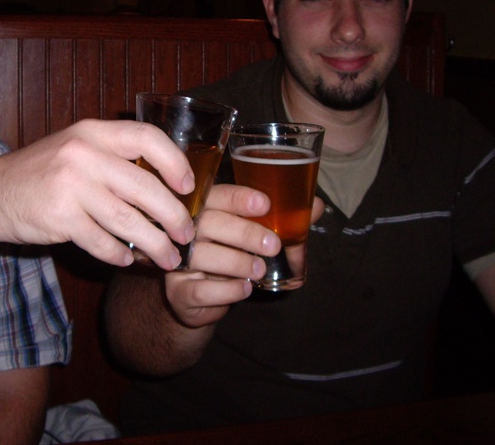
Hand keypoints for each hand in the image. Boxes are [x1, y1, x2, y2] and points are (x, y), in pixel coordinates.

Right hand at [0, 119, 194, 269]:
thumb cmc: (42, 172)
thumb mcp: (76, 148)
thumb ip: (114, 156)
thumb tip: (167, 181)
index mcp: (92, 132)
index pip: (147, 137)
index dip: (175, 161)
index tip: (188, 186)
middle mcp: (83, 154)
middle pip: (146, 187)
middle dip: (174, 216)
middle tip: (187, 234)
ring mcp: (70, 186)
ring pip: (129, 221)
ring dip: (154, 244)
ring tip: (168, 258)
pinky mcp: (59, 218)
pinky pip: (102, 242)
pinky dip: (119, 255)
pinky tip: (127, 259)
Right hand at [165, 186, 324, 327]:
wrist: (197, 299)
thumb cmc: (228, 256)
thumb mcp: (253, 236)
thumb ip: (283, 220)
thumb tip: (316, 206)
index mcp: (204, 208)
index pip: (217, 195)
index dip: (239, 198)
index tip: (265, 204)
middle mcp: (185, 230)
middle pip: (209, 222)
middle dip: (245, 233)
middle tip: (273, 245)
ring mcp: (178, 261)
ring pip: (203, 255)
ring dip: (237, 261)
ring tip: (260, 270)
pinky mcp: (178, 292)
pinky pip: (199, 289)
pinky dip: (225, 290)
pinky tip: (243, 288)